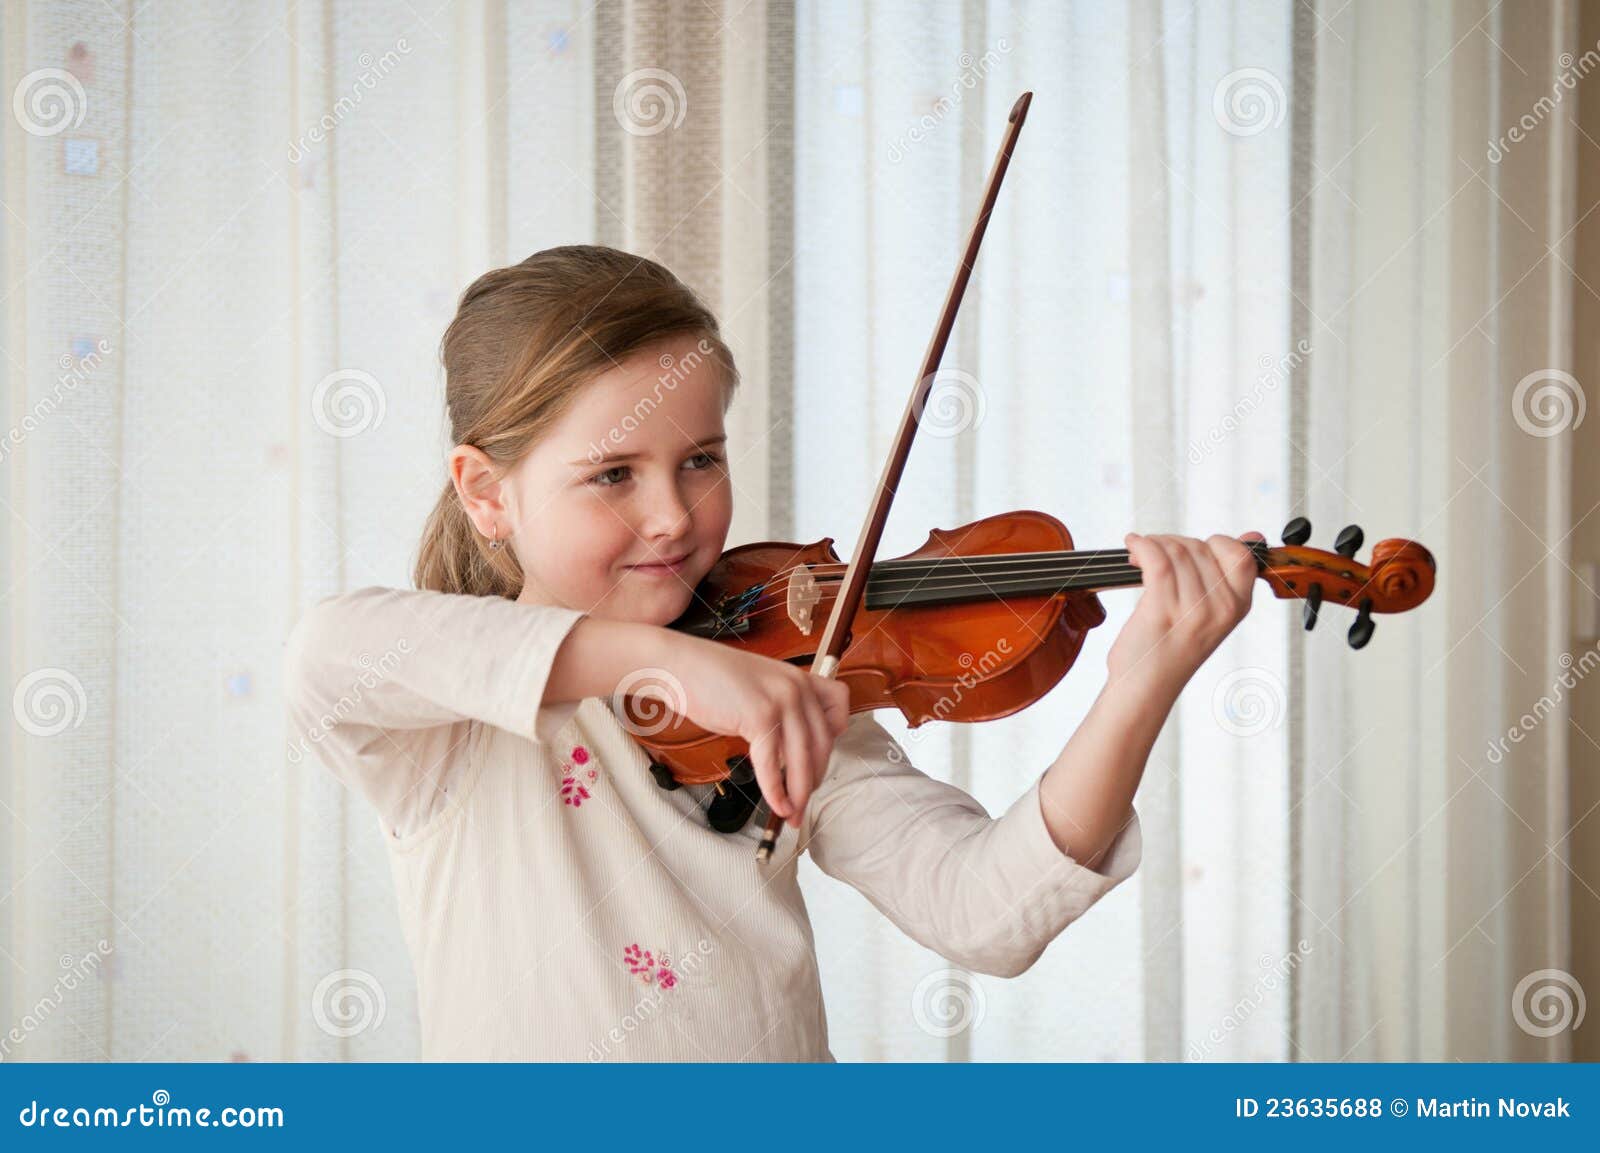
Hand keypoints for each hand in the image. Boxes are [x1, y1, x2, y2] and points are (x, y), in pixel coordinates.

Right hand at [651, 634, 851, 826]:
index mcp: (800, 678)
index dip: (834, 739)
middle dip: (813, 780)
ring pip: (802, 759)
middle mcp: (798, 687)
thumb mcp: (759, 688)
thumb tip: (792, 754)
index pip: (839, 708)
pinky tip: (776, 805)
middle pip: (822, 744)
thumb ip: (782, 712)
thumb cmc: (712, 680)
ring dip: (798, 794)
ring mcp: (781, 700)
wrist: (679, 665)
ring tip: (791, 815)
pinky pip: (773, 764)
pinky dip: (775, 790)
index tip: (818, 762)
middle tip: (802, 805)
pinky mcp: (760, 716)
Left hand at [1106, 531, 1264, 687]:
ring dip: (1153, 545)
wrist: (1145, 687)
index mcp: (1238, 606)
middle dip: (1172, 543)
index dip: (1213, 543)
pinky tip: (1133, 546)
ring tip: (1140, 556)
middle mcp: (1221, 607)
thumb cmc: (1171, 650)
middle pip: (1199, 547)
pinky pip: (1156, 559)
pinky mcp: (1163, 609)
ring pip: (1176, 550)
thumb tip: (1253, 535)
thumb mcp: (1211, 613)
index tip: (1190, 551)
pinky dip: (1141, 546)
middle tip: (1153, 556)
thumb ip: (1227, 576)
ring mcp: (1194, 610)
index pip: (1241, 554)